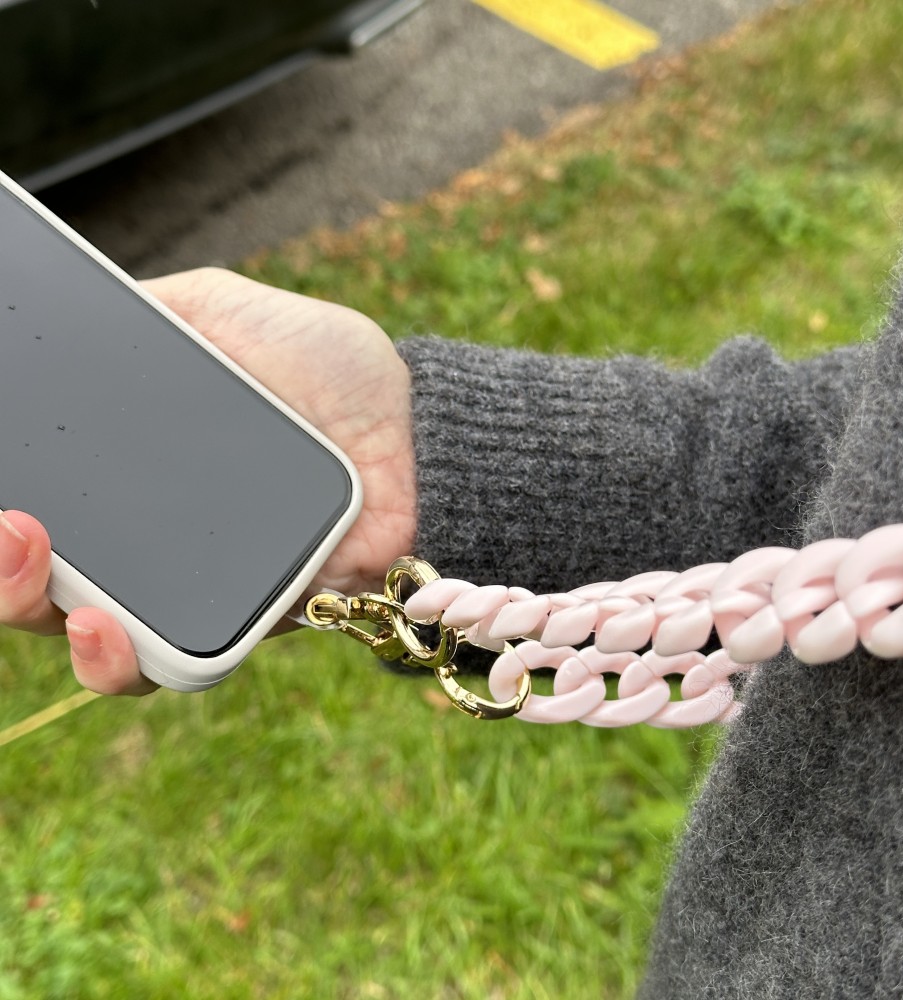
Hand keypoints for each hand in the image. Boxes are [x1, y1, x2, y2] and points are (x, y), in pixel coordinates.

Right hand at [0, 268, 415, 694]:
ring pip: (82, 631)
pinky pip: (166, 663)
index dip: (5, 498)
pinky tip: (102, 623)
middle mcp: (151, 532)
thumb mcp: (221, 313)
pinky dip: (117, 657)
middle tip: (3, 523)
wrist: (417, 427)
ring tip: (23, 558)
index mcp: (132, 465)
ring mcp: (194, 587)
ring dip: (29, 608)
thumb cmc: (326, 369)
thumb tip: (71, 317)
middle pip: (39, 572)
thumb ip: (147, 320)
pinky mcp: (243, 624)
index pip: (43, 494)